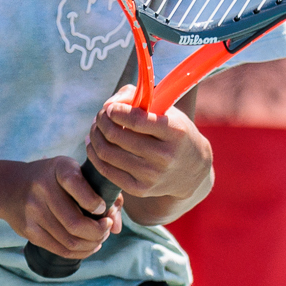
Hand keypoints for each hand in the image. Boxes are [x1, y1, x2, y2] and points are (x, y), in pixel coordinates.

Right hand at [2, 154, 121, 261]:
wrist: (10, 187)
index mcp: (59, 168)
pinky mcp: (29, 230)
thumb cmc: (54, 179)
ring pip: (70, 241)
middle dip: (100, 232)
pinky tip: (89, 246)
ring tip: (100, 237)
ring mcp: (33, 212)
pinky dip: (81, 252)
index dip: (95, 203)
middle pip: (76, 223)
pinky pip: (60, 249)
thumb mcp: (74, 172)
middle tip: (107, 228)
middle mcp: (42, 189)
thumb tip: (117, 226)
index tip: (103, 209)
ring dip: (92, 244)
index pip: (77, 185)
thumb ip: (101, 192)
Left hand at [87, 94, 210, 212]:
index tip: (110, 108)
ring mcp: (152, 175)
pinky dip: (94, 155)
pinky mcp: (140, 189)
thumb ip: (138, 96)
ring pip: (108, 153)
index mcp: (175, 132)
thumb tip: (109, 104)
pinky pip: (107, 171)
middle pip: (117, 136)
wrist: (192, 171)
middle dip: (102, 121)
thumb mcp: (167, 110)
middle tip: (101, 116)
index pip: (136, 120)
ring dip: (95, 136)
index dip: (116, 111)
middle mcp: (164, 156)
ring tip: (96, 128)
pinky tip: (94, 145)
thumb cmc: (175, 133)